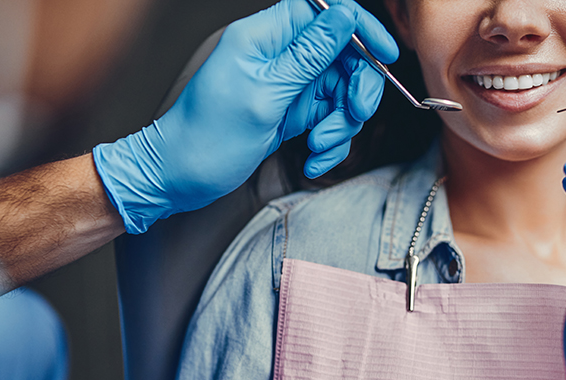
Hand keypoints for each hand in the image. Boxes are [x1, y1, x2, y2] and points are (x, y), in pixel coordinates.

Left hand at [93, 0, 397, 233]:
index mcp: (266, 36)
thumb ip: (309, 54)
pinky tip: (312, 160)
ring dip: (341, 124)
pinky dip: (329, 142)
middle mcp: (280, 56)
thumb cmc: (208, 136)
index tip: (384, 55)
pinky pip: (329, 119)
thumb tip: (345, 16)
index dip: (360, 27)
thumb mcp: (264, 94)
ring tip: (318, 147)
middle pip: (343, 55)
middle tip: (354, 115)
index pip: (325, 11)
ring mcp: (289, 85)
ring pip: (341, 92)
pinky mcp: (293, 112)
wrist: (180, 177)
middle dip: (357, 89)